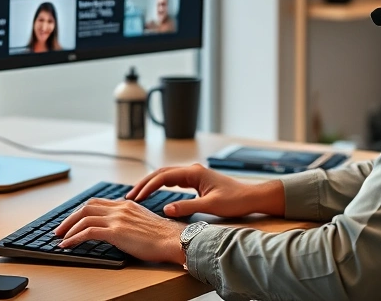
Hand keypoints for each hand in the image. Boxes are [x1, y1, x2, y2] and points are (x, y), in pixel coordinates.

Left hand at [53, 198, 185, 263]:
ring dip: (68, 229)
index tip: (72, 221)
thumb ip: (128, 221)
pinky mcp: (116, 231)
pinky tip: (68, 245)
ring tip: (60, 239)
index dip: (81, 212)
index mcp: (126, 204)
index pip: (96, 203)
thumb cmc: (163, 237)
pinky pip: (88, 232)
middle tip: (59, 229)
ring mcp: (118, 219)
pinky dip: (74, 238)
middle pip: (86, 207)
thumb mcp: (143, 222)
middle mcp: (120, 208)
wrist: (174, 240)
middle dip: (69, 218)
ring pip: (84, 218)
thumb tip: (116, 231)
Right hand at [126, 163, 284, 218]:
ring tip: (136, 196)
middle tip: (129, 196)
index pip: (164, 176)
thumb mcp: (210, 206)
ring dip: (151, 184)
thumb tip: (166, 210)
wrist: (251, 197)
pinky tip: (153, 194)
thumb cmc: (235, 200)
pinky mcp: (196, 181)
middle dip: (144, 184)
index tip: (136, 197)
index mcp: (194, 173)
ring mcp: (194, 175)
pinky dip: (160, 186)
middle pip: (161, 173)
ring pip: (166, 176)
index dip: (148, 186)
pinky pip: (173, 181)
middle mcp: (193, 170)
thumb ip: (187, 207)